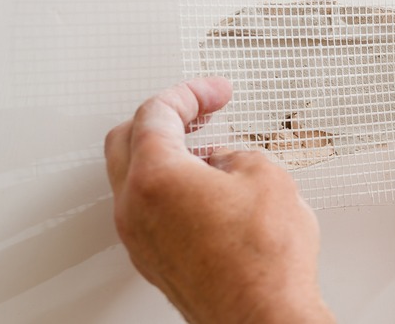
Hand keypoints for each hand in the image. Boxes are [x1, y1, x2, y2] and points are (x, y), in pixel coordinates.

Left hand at [104, 78, 333, 323]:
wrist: (264, 318)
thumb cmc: (264, 261)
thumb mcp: (266, 176)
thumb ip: (237, 154)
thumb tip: (227, 162)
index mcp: (156, 177)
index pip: (156, 114)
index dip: (190, 93)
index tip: (214, 92)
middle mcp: (135, 208)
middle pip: (128, 140)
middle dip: (165, 118)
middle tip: (200, 110)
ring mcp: (141, 239)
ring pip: (135, 177)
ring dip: (167, 154)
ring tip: (210, 151)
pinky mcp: (155, 261)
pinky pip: (148, 209)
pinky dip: (170, 187)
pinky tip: (206, 189)